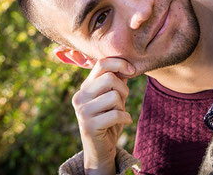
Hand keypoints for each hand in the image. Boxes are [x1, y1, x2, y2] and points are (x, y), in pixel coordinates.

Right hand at [71, 57, 134, 174]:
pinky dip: (126, 117)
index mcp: (85, 86)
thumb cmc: (109, 119)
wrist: (101, 148)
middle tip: (123, 101)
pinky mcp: (89, 126)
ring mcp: (82, 111)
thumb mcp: (113, 97)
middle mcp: (80, 96)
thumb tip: (127, 64)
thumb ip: (117, 80)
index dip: (119, 63)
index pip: (101, 63)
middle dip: (123, 89)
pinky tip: (124, 121)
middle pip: (109, 78)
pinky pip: (116, 114)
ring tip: (119, 113)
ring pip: (114, 96)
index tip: (132, 71)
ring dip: (123, 106)